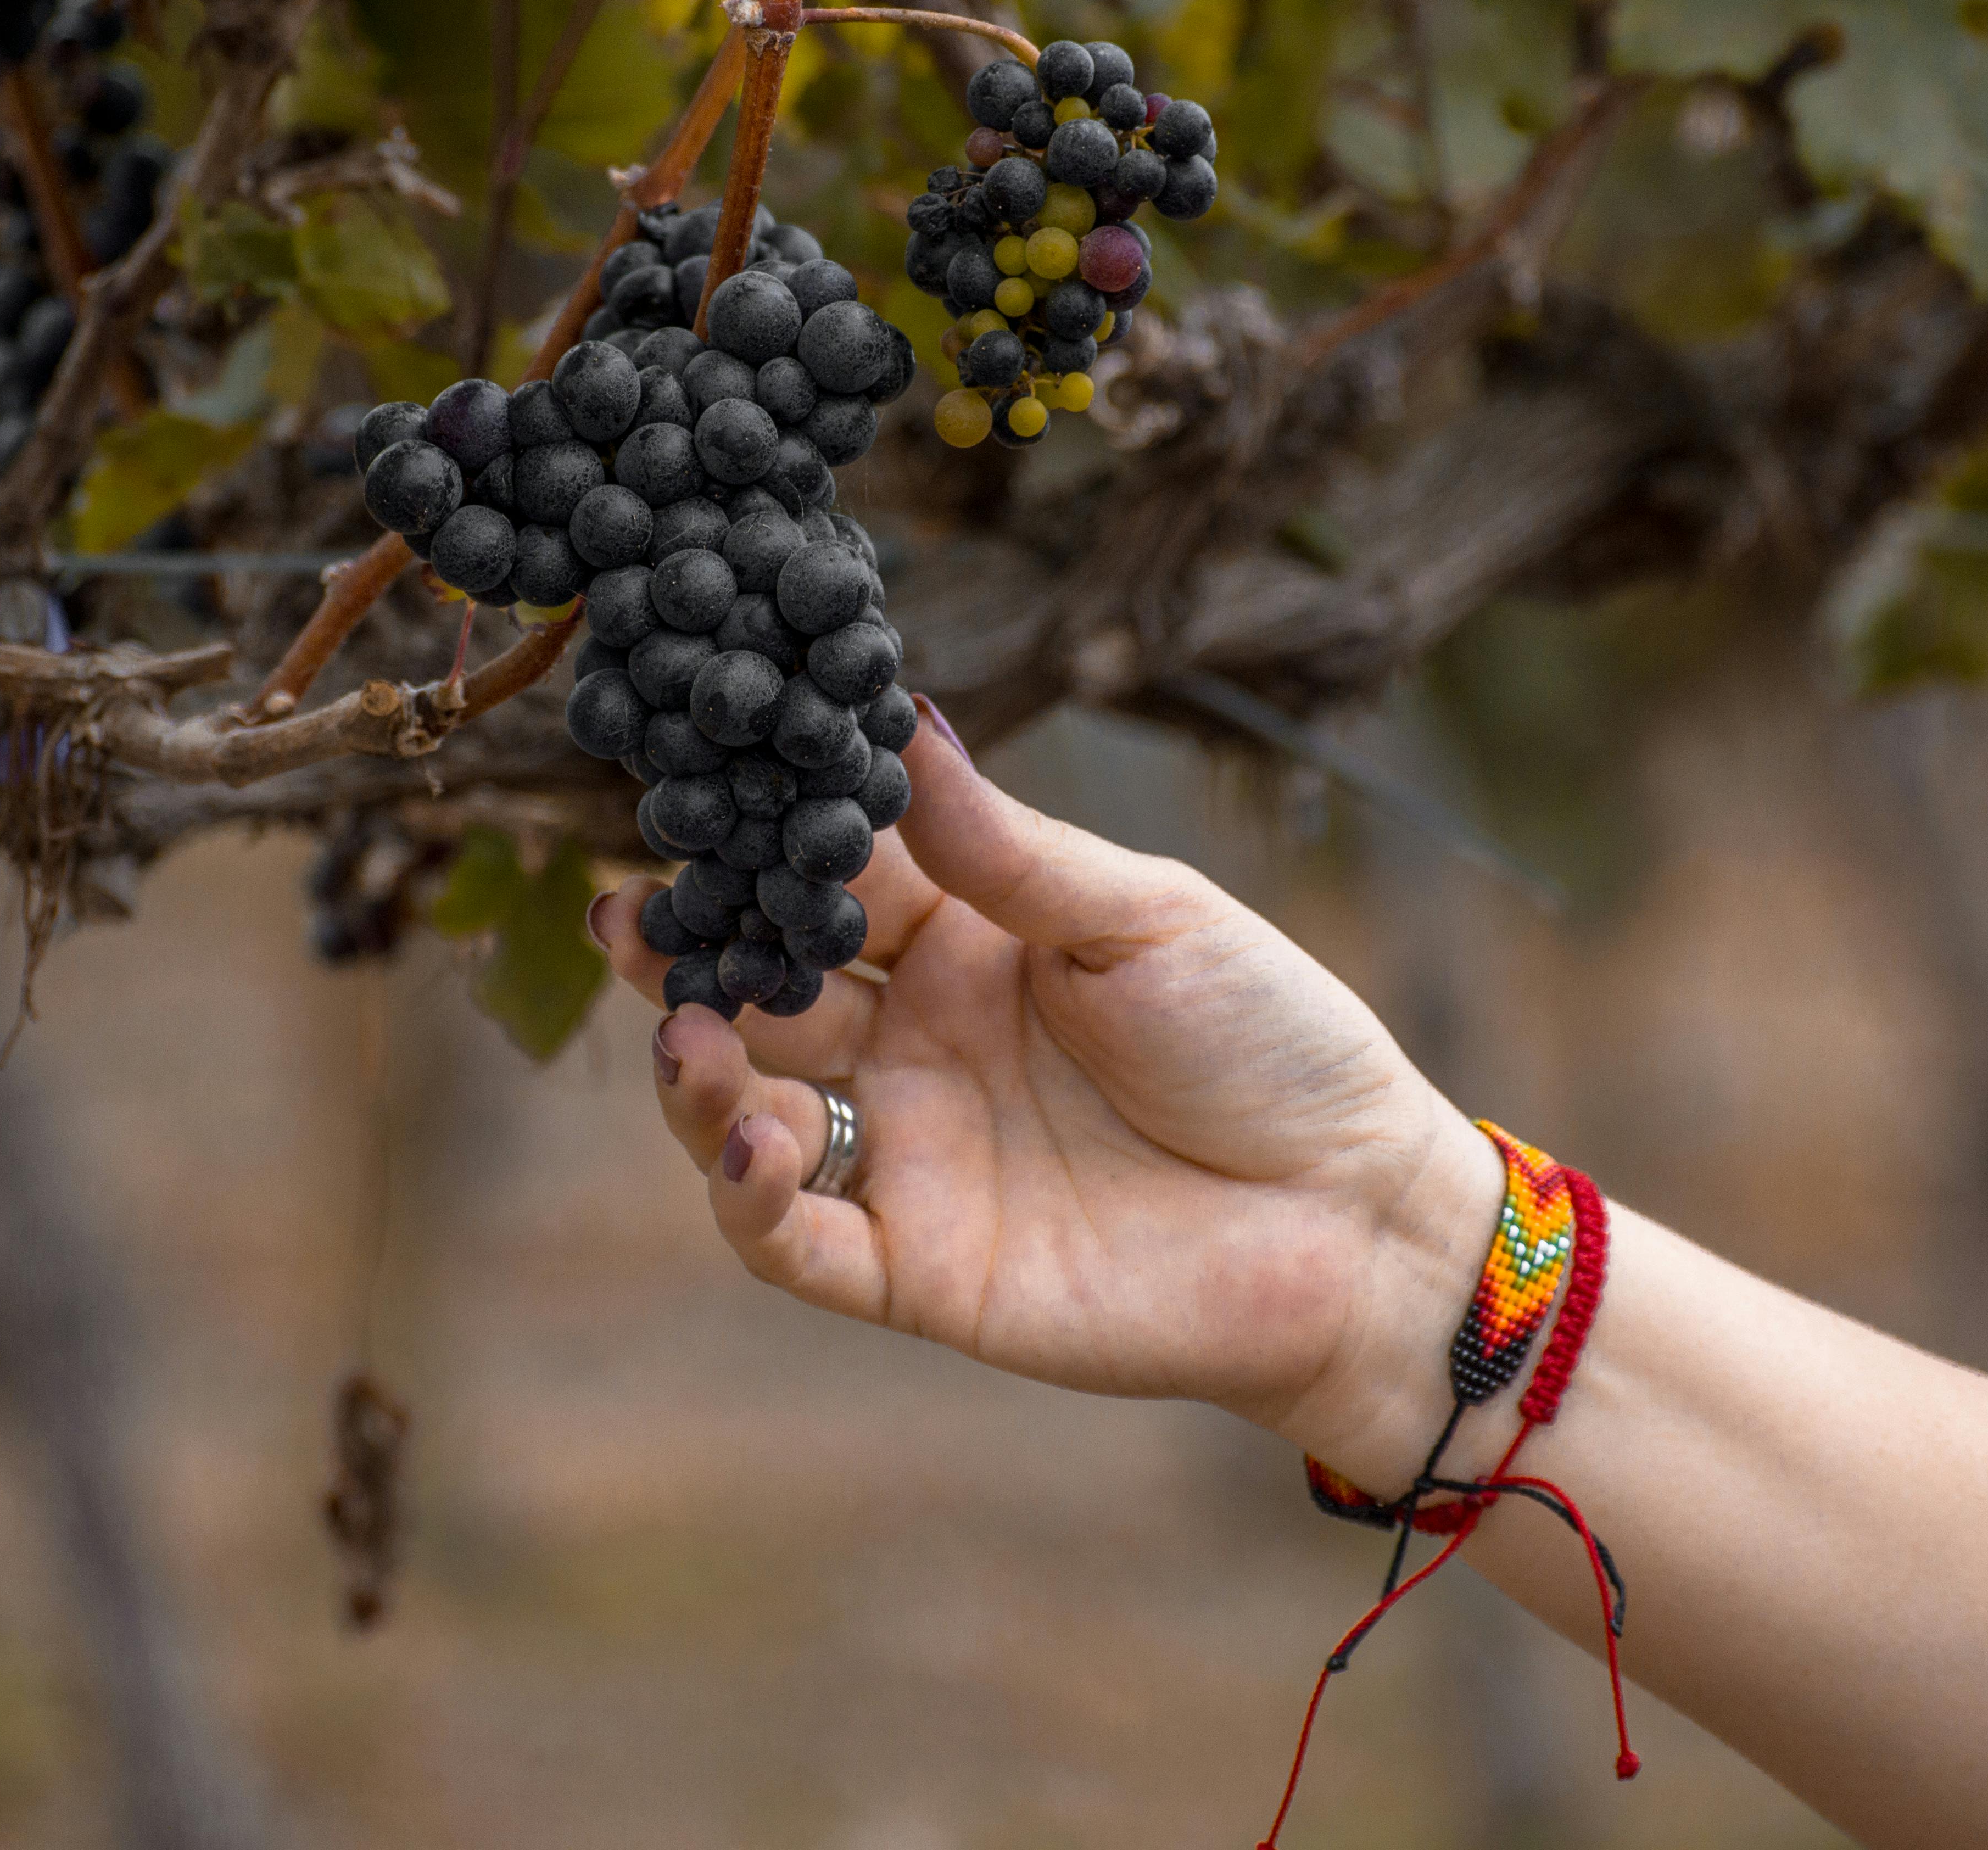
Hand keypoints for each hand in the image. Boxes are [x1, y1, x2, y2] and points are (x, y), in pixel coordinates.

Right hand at [592, 704, 1508, 1489]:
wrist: (1357, 1222)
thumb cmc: (1272, 1045)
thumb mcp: (1145, 919)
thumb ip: (1007, 848)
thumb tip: (906, 718)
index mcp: (966, 942)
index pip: (833, 878)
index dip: (760, 840)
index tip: (690, 789)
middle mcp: (914, 1044)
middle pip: (763, 989)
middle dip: (687, 952)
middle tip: (630, 911)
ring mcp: (907, 1155)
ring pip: (749, 1113)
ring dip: (696, 1075)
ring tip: (687, 1032)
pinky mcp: (919, 1269)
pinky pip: (797, 1242)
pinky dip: (749, 1202)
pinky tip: (744, 1148)